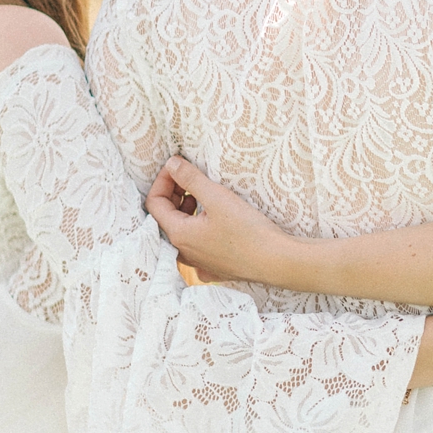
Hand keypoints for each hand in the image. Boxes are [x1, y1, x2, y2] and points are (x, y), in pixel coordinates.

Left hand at [145, 156, 294, 283]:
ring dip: (188, 211)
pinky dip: (201, 230)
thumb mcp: (217, 197)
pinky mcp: (215, 268)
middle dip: (175, 194)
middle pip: (166, 218)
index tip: (178, 167)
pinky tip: (216, 222)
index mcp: (179, 234)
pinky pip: (199, 247)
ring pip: (183, 232)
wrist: (277, 261)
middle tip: (190, 178)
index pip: (154, 203)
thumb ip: (190, 178)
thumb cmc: (248, 230)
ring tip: (205, 196)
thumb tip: (170, 164)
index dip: (163, 181)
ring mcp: (199, 263)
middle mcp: (183, 252)